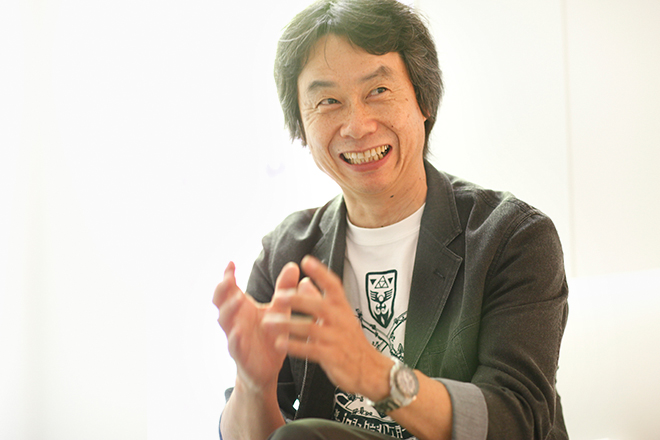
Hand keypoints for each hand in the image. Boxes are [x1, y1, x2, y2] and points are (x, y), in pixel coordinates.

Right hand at [213, 261, 298, 392]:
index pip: (228, 288)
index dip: (227, 276)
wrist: (268, 368)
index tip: (231, 263)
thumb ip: (284, 289)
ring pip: (225, 322)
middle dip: (222, 289)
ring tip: (238, 299)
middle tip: (229, 278)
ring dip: (229, 309)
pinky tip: (238, 332)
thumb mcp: (279, 309)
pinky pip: (234, 346)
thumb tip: (293, 265)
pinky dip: (235, 338)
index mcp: (241, 308)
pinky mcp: (241, 355)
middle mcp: (234, 320)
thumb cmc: (270, 335)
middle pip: (220, 302)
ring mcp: (235, 337)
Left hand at [267, 255, 391, 399]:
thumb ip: (319, 299)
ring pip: (310, 328)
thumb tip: (303, 281)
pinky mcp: (331, 356)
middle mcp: (340, 320)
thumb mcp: (339, 316)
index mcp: (342, 308)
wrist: (370, 370)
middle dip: (298, 299)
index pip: (333, 286)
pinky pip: (310, 350)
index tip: (306, 260)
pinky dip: (294, 346)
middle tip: (278, 296)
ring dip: (287, 325)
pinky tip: (279, 344)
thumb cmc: (350, 340)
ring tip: (268, 323)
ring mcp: (336, 338)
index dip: (321, 273)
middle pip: (319, 305)